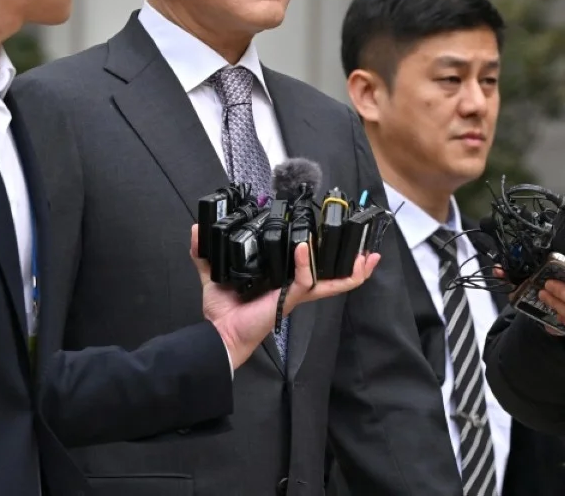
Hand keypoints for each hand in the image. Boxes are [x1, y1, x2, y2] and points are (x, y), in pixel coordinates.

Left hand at [189, 225, 380, 368]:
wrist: (220, 335)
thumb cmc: (222, 311)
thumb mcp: (213, 274)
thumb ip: (205, 252)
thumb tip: (196, 229)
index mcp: (284, 280)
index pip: (312, 265)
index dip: (328, 253)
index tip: (341, 236)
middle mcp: (295, 286)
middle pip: (332, 275)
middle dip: (353, 264)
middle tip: (369, 249)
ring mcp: (296, 293)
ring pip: (332, 281)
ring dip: (350, 269)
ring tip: (365, 256)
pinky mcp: (290, 299)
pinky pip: (306, 280)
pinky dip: (307, 263)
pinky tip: (304, 247)